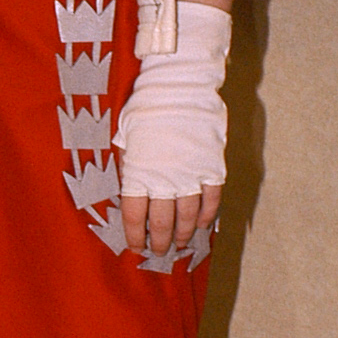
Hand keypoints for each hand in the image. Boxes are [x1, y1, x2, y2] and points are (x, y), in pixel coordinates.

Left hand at [115, 2, 230, 262]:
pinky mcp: (212, 167)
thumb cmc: (146, 107)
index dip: (135, 236)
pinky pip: (211, 199)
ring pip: (189, 216)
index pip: (135, 216)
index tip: (135, 248)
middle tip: (159, 251)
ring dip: (185, 233)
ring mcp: (191, 175)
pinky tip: (204, 225)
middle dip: (160, 240)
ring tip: (181, 244)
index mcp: (139, 173)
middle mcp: (165, 180)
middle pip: (162, 221)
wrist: (180, 86)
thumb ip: (129, 165)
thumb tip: (128, 186)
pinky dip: (208, 215)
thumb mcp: (125, 136)